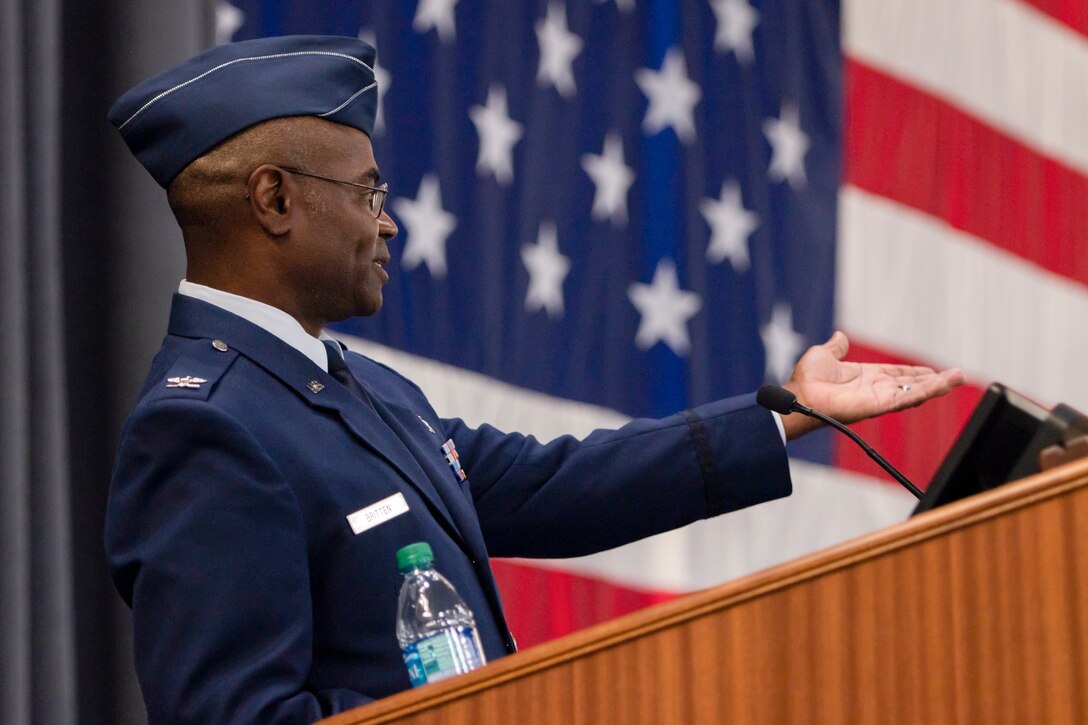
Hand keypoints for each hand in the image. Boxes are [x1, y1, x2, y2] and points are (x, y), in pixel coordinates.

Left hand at [779, 331, 965, 439]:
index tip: (934, 370)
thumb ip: (836, 347)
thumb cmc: (806, 379)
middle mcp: (875, 388)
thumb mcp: (824, 355)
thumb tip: (839, 336)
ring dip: (937, 385)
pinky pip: (905, 398)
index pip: (897, 374)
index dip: (915, 372)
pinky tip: (942, 385)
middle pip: (911, 384)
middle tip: (957, 376)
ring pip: (914, 391)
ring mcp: (878, 398)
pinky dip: (925, 391)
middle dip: (934, 381)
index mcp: (866, 377)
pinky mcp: (878, 405)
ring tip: (959, 378)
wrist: (798, 395)